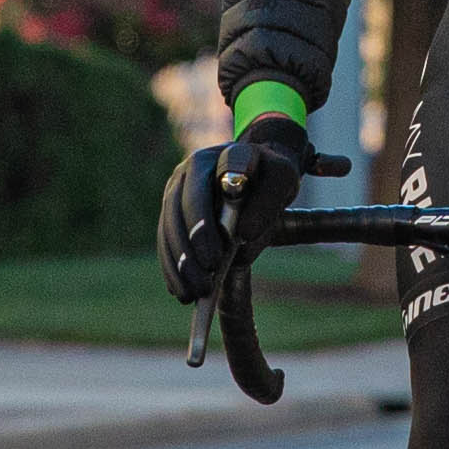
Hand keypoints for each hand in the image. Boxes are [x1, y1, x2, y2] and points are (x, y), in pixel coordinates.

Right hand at [159, 115, 325, 298]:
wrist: (257, 170)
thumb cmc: (271, 175)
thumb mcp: (283, 180)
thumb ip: (268, 202)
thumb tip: (242, 236)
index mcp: (219, 156)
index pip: (208, 186)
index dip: (207, 220)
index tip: (220, 251)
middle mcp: (190, 170)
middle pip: (182, 209)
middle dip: (193, 246)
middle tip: (207, 275)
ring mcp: (176, 190)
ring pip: (169, 228)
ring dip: (179, 263)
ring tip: (194, 293)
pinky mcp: (171, 212)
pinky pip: (165, 241)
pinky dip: (172, 268)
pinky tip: (180, 290)